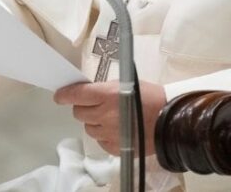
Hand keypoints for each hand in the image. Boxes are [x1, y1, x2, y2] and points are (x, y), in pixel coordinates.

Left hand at [53, 80, 167, 155]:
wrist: (171, 121)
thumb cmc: (152, 98)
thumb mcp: (127, 84)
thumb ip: (105, 89)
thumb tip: (88, 92)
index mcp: (108, 94)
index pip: (76, 94)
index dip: (64, 95)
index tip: (59, 95)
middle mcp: (105, 114)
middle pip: (79, 112)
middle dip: (84, 107)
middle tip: (95, 105)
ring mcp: (108, 132)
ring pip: (88, 127)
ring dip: (94, 122)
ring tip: (110, 118)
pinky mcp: (114, 147)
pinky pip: (100, 141)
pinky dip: (104, 135)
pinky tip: (116, 129)